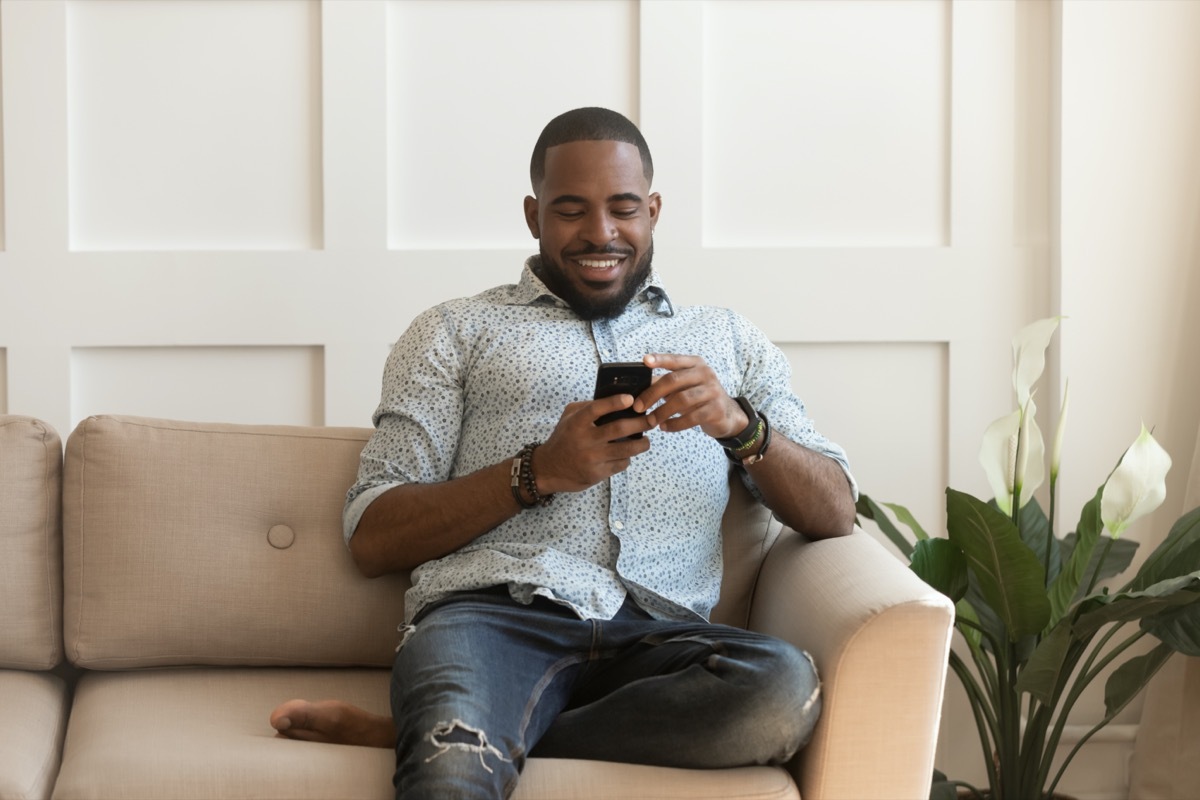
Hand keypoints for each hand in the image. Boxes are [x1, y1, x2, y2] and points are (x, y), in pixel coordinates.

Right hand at [533, 394, 651, 494]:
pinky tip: (627, 454)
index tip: (630, 399)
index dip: (614, 402)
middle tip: (652, 419)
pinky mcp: (598, 474)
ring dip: (641, 444)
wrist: (549, 468)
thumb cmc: (564, 438)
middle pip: (619, 429)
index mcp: (576, 423)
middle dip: (640, 423)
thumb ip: (587, 407)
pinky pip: (621, 464)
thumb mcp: (568, 418)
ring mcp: (592, 458)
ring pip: (626, 449)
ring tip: (646, 440)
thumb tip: (615, 399)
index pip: (597, 409)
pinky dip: (627, 458)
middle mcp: (585, 440)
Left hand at [635, 354, 747, 439]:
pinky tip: (665, 427)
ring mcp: (712, 391)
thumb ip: (665, 383)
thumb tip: (638, 385)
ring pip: (681, 400)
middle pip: (674, 380)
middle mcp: (705, 374)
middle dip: (652, 394)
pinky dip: (675, 424)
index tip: (645, 361)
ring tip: (651, 421)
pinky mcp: (716, 409)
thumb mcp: (684, 386)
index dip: (660, 359)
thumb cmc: (698, 397)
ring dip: (662, 412)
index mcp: (695, 364)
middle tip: (638, 407)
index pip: (675, 360)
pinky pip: (691, 417)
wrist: (727, 415)